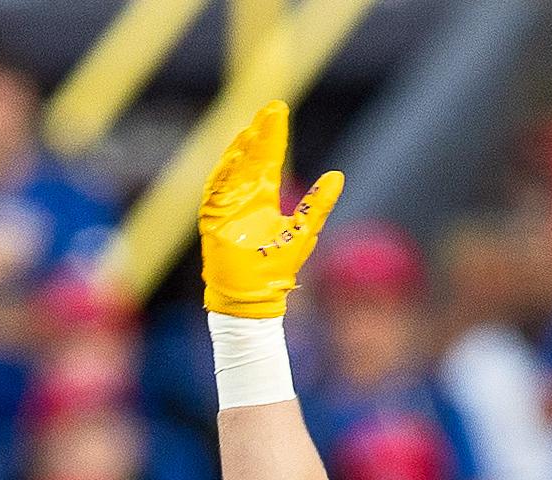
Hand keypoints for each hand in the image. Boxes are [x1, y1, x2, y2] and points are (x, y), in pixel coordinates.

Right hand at [199, 101, 340, 320]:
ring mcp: (226, 207)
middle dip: (259, 134)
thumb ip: (318, 204)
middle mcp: (242, 197)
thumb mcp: (302, 231)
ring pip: (232, 170)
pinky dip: (225, 175)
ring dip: (242, 149)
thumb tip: (338, 175)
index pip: (267, 158)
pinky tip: (236, 157)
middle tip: (271, 109)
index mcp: (261, 197)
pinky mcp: (213, 221)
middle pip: (249, 157)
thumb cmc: (275, 270)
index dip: (273, 135)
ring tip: (254, 129)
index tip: (279, 110)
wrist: (254, 299)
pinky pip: (216, 192)